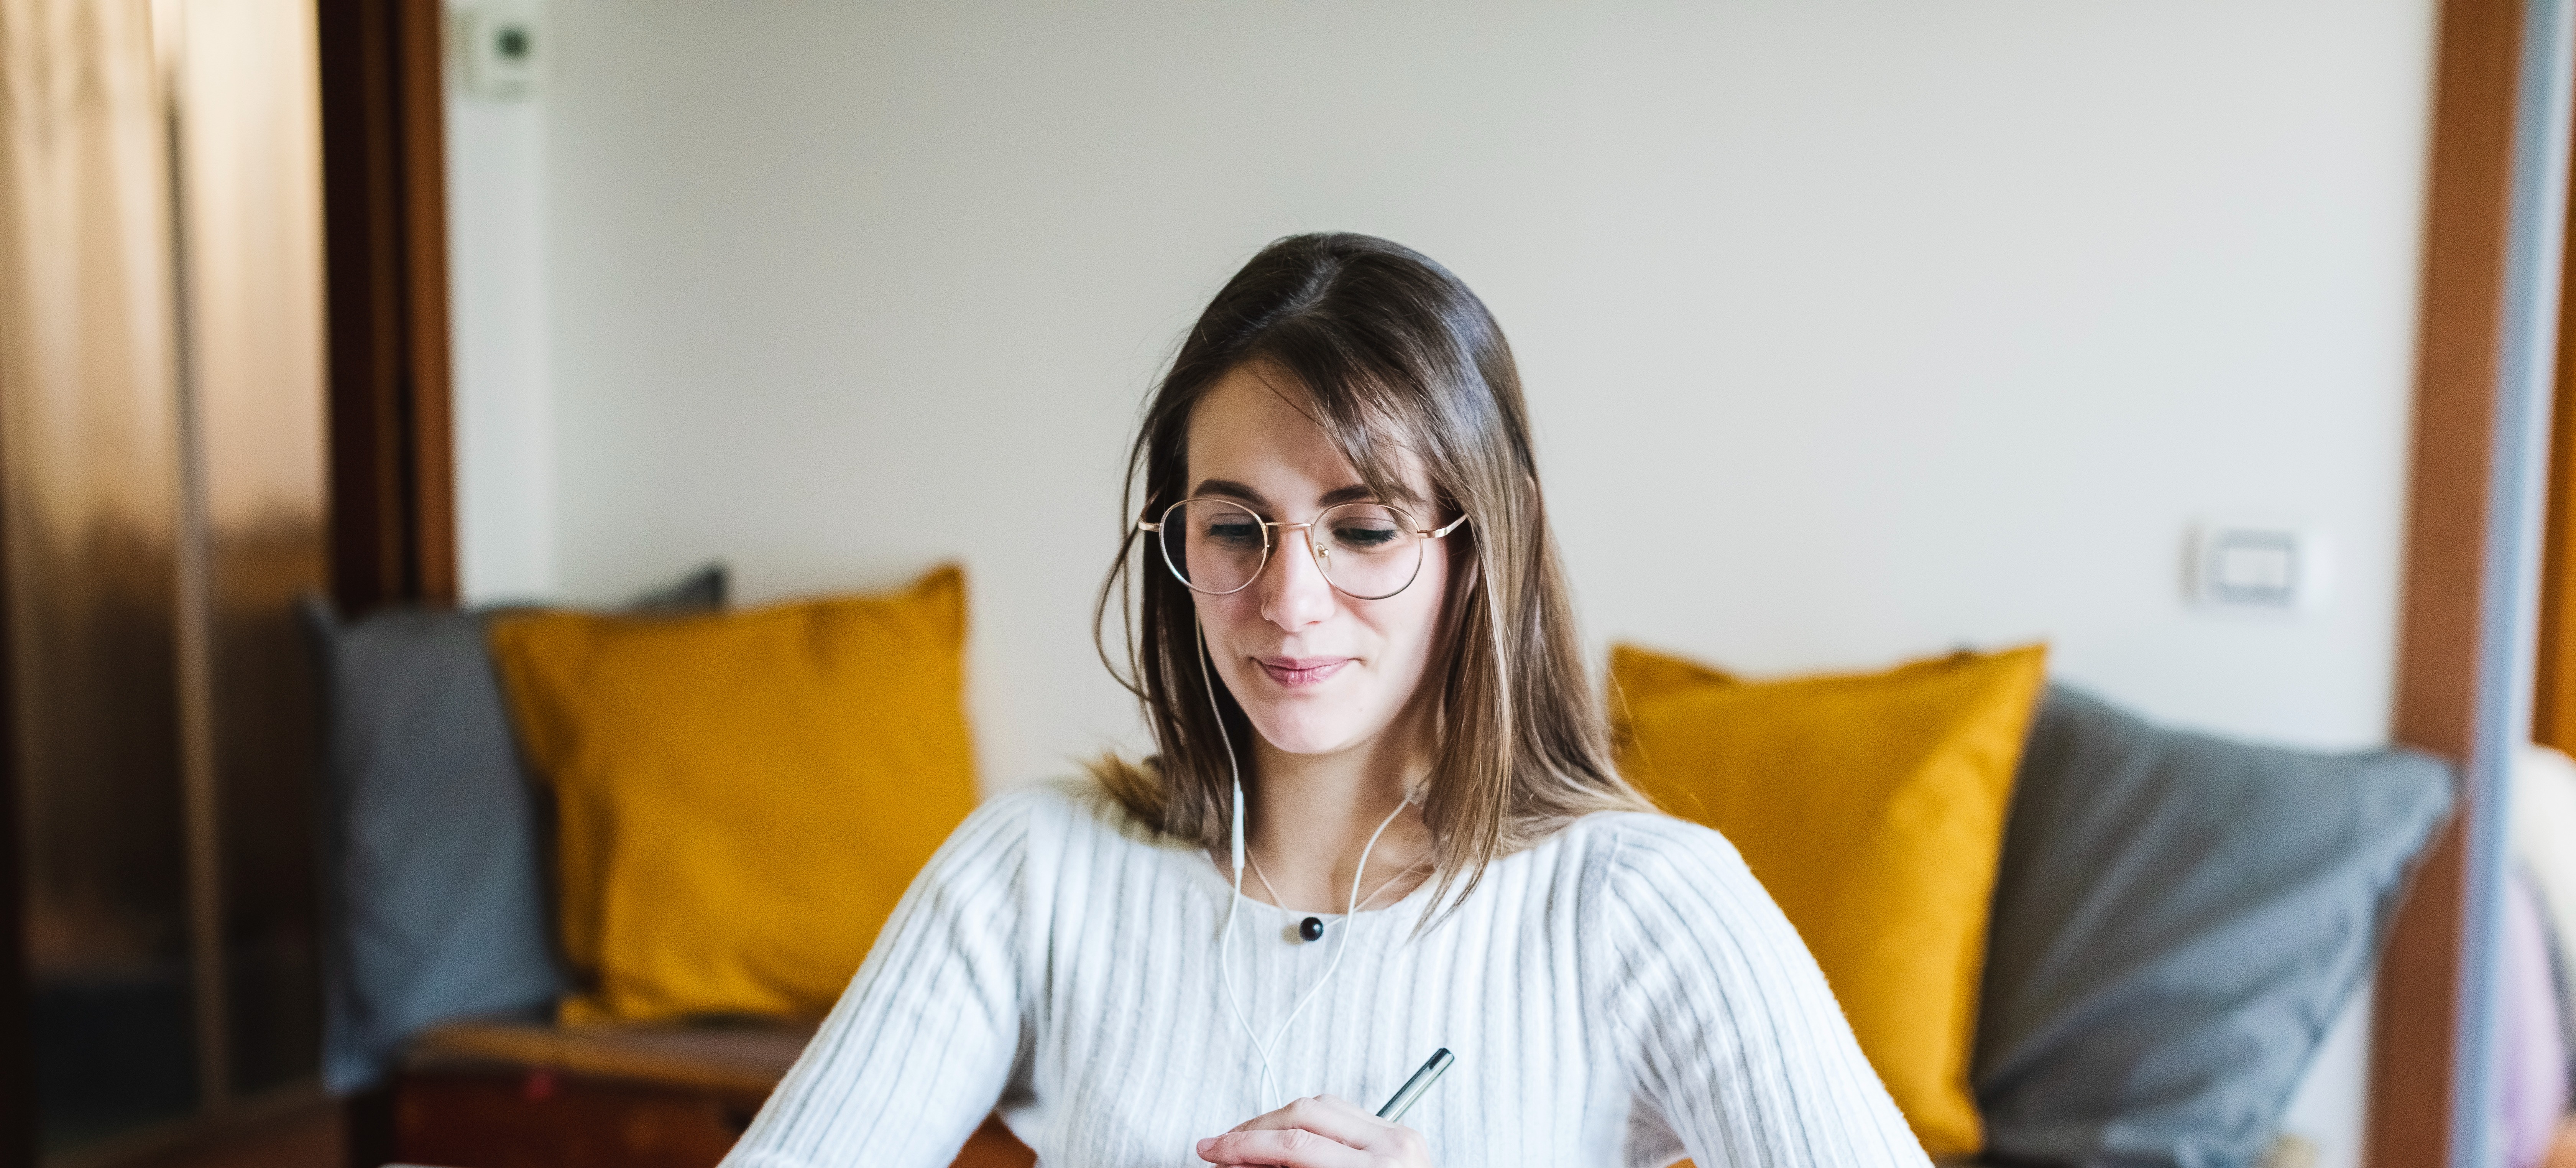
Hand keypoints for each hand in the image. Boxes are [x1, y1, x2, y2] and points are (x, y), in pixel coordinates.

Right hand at [1195, 1094, 1435, 1166]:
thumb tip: (1242, 1164)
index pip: (1293, 1146)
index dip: (1243, 1146)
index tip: (1213, 1151)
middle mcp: (1391, 1147)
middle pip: (1304, 1114)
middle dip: (1254, 1130)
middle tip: (1221, 1147)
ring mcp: (1399, 1135)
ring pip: (1321, 1105)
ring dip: (1278, 1120)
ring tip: (1249, 1142)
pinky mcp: (1399, 1133)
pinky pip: (1343, 1111)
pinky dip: (1309, 1120)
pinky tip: (1286, 1136)